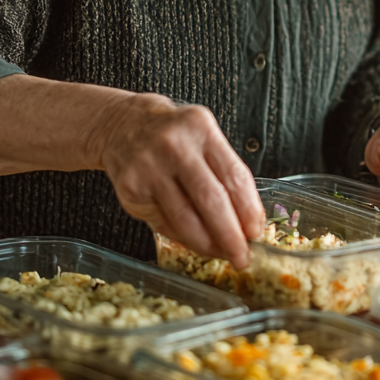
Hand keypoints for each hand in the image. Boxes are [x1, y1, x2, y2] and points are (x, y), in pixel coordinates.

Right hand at [91, 92, 264, 269]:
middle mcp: (174, 146)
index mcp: (200, 128)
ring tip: (222, 253)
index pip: (234, 176)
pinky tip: (195, 241)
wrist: (123, 123)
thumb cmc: (171, 134)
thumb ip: (222, 171)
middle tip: (242, 255)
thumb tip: (245, 222)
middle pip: (211, 200)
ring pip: (185, 219)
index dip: (249, 210)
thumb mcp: (202, 136)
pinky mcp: (130, 188)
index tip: (256, 231)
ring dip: (208, 244)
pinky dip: (184, 237)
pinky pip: (164, 223)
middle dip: (231, 236)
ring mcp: (149, 167)